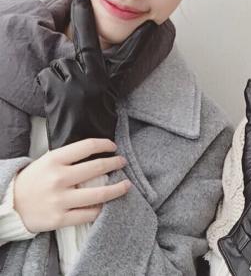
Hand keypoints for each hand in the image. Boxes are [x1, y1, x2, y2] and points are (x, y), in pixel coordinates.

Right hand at [13, 139, 130, 232]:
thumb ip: (70, 156)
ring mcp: (60, 200)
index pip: (88, 146)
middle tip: (122, 162)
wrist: (10, 205)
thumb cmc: (34, 179)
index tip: (113, 146)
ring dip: (118, 188)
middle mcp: (59, 178)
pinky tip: (107, 204)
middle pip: (98, 168)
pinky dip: (101, 209)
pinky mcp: (60, 219)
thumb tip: (98, 152)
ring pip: (99, 194)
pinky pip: (88, 214)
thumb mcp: (48, 160)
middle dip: (115, 163)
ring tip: (126, 184)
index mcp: (55, 160)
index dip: (105, 144)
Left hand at [36, 0, 156, 159]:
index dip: (84, 17)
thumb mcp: (108, 96)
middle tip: (78, 36)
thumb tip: (90, 63)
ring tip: (67, 95)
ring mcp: (70, 85)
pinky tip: (57, 100)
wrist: (88, 151)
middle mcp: (86, 76)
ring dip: (58, 76)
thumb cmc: (99, 124)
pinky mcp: (54, 95)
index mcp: (101, 75)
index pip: (91, 40)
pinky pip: (46, 78)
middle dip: (71, 56)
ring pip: (56, 66)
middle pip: (70, 53)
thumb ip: (98, 75)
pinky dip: (49, 85)